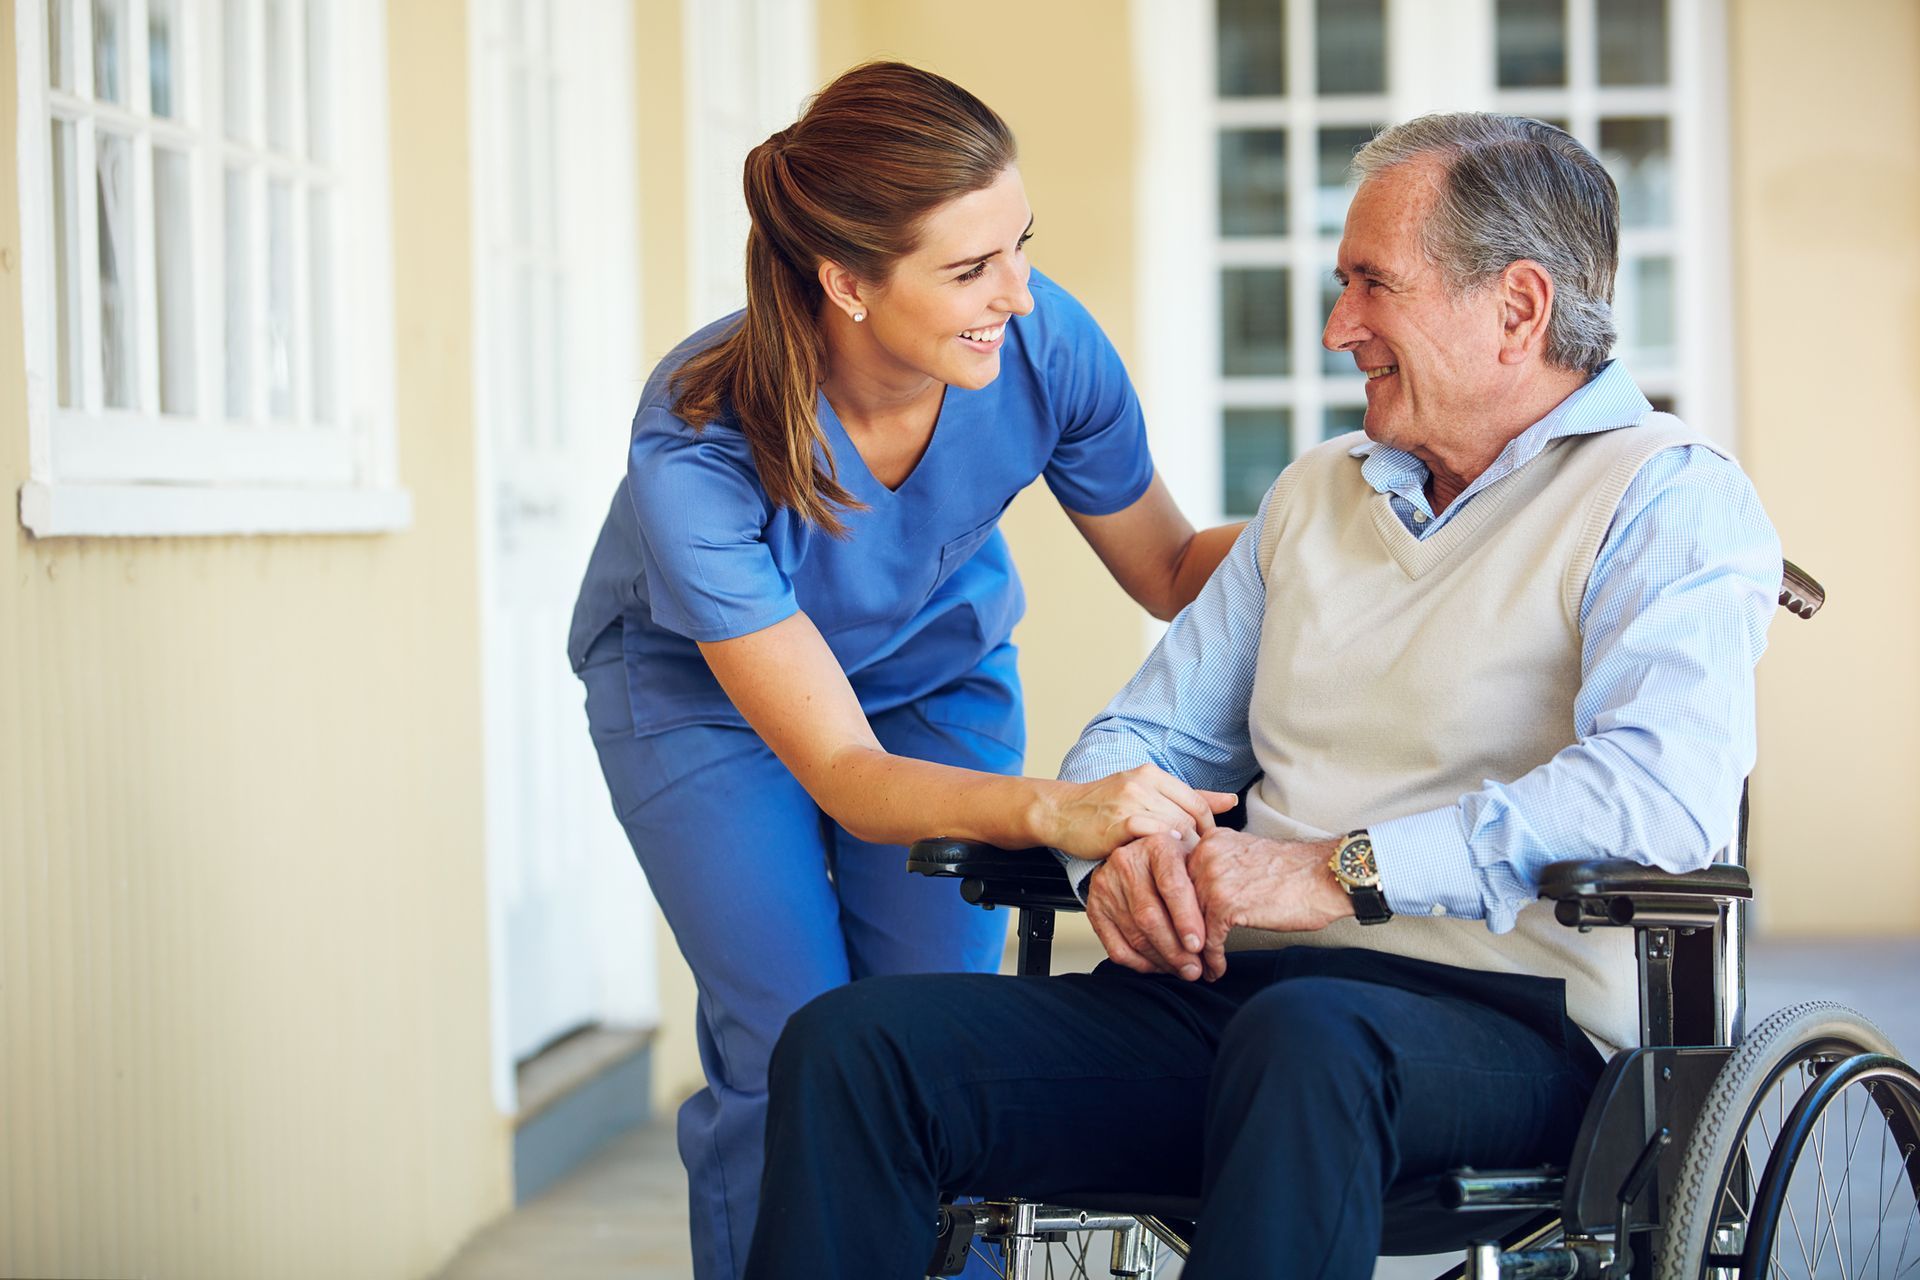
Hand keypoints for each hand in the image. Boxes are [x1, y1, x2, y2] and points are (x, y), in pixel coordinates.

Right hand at [1040, 765, 1238, 860]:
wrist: (1062, 812)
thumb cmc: (1103, 807)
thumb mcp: (1146, 793)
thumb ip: (1188, 797)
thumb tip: (1230, 800)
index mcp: (1154, 775)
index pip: (1198, 802)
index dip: (1208, 829)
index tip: (1204, 849)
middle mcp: (1144, 783)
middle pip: (1189, 817)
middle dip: (1197, 844)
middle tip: (1195, 865)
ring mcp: (1131, 801)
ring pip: (1176, 827)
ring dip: (1182, 852)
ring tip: (1180, 869)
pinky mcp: (1120, 822)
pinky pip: (1154, 837)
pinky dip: (1162, 850)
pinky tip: (1158, 863)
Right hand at [1084, 833, 1208, 980]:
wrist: (1138, 852)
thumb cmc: (1174, 860)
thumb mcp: (1193, 859)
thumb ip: (1205, 886)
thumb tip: (1221, 924)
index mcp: (1157, 846)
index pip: (1171, 885)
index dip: (1186, 919)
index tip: (1199, 945)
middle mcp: (1127, 862)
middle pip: (1150, 916)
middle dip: (1175, 949)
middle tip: (1195, 968)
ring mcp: (1107, 885)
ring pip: (1135, 935)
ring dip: (1162, 960)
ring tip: (1183, 970)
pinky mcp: (1095, 907)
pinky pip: (1116, 946)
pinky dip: (1139, 963)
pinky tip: (1158, 966)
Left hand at [1188, 831, 1352, 979]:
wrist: (1326, 875)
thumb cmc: (1295, 871)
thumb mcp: (1246, 855)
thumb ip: (1220, 867)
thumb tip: (1200, 896)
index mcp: (1210, 842)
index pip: (1180, 879)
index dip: (1180, 910)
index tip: (1182, 929)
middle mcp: (1206, 855)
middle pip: (1178, 902)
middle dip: (1182, 931)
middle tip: (1186, 953)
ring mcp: (1213, 879)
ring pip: (1190, 922)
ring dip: (1195, 951)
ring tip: (1200, 967)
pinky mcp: (1225, 904)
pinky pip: (1209, 939)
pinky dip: (1212, 958)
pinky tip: (1217, 968)